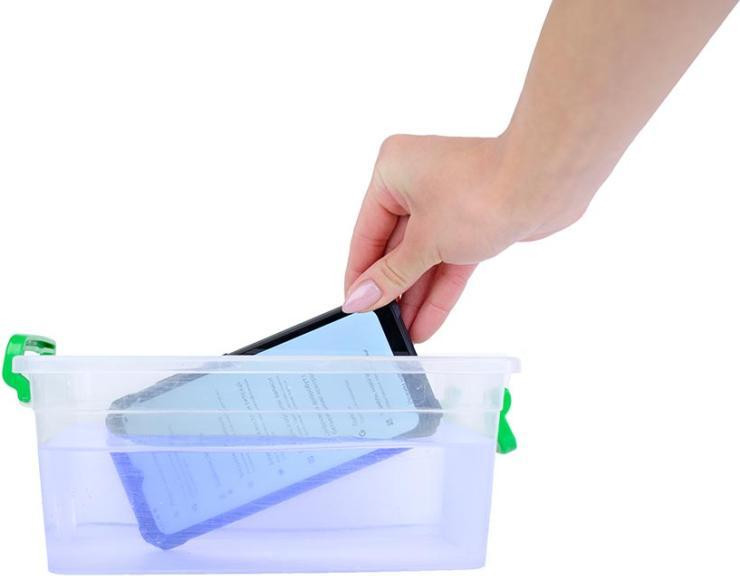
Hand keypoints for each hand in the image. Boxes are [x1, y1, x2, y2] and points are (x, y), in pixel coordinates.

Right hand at [343, 133, 593, 341]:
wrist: (546, 184)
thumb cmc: (482, 192)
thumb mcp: (425, 242)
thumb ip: (391, 275)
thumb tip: (359, 299)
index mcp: (392, 172)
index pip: (366, 233)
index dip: (360, 275)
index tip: (354, 307)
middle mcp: (416, 182)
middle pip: (395, 247)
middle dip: (393, 289)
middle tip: (381, 326)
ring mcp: (447, 202)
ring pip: (424, 257)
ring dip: (416, 295)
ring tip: (404, 332)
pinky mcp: (473, 221)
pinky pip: (448, 259)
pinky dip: (440, 288)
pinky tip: (427, 321)